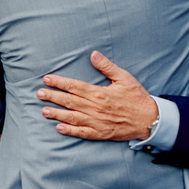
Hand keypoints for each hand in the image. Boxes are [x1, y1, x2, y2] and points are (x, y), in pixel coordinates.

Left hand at [37, 51, 157, 140]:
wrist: (150, 120)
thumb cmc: (137, 97)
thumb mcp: (124, 77)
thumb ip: (107, 66)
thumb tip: (93, 54)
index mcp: (99, 93)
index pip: (74, 86)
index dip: (59, 82)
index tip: (46, 79)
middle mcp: (95, 108)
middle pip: (69, 101)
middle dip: (52, 97)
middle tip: (38, 94)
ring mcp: (97, 122)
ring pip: (72, 117)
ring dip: (57, 114)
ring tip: (43, 111)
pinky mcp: (101, 133)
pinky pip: (83, 133)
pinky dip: (70, 131)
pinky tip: (59, 128)